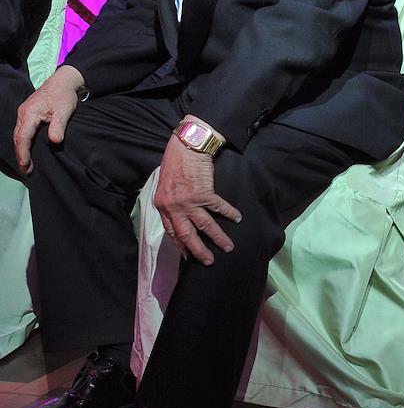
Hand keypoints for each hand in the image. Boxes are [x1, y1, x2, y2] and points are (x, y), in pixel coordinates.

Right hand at [13, 65, 83, 174]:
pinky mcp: (27, 114)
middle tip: (26, 170)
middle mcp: (23, 114)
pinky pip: (22, 130)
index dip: (23, 153)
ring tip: (26, 163)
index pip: (23, 137)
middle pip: (18, 138)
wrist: (62, 82)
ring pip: (18, 134)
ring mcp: (23, 113)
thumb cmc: (64, 96)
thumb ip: (58, 126)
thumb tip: (55, 141)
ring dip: (21, 149)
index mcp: (29, 114)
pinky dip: (23, 142)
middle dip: (21, 154)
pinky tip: (27, 149)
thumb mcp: (64, 111)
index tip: (26, 165)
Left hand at [153, 133, 241, 265]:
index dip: (181, 246)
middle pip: (187, 235)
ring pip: (205, 226)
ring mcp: (189, 202)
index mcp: (163, 206)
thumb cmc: (175, 163)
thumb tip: (179, 215)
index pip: (172, 232)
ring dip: (218, 238)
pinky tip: (237, 218)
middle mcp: (174, 207)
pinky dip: (229, 213)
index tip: (188, 257)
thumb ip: (170, 202)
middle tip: (208, 261)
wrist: (186, 147)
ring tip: (228, 247)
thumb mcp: (165, 186)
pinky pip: (219, 208)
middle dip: (199, 250)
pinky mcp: (204, 193)